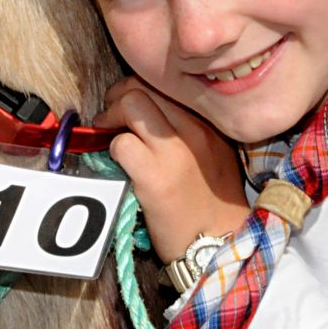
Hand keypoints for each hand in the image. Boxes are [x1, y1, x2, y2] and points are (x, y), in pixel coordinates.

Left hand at [95, 77, 249, 261]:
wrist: (220, 245)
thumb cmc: (214, 205)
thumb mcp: (214, 155)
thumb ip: (188, 130)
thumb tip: (146, 116)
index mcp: (210, 124)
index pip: (168, 84)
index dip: (140, 87)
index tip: (129, 103)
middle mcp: (195, 130)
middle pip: (145, 86)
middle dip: (119, 95)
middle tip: (110, 115)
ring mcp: (174, 152)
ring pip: (131, 104)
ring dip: (110, 115)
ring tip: (107, 132)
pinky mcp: (154, 177)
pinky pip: (121, 143)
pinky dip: (112, 148)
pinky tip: (118, 162)